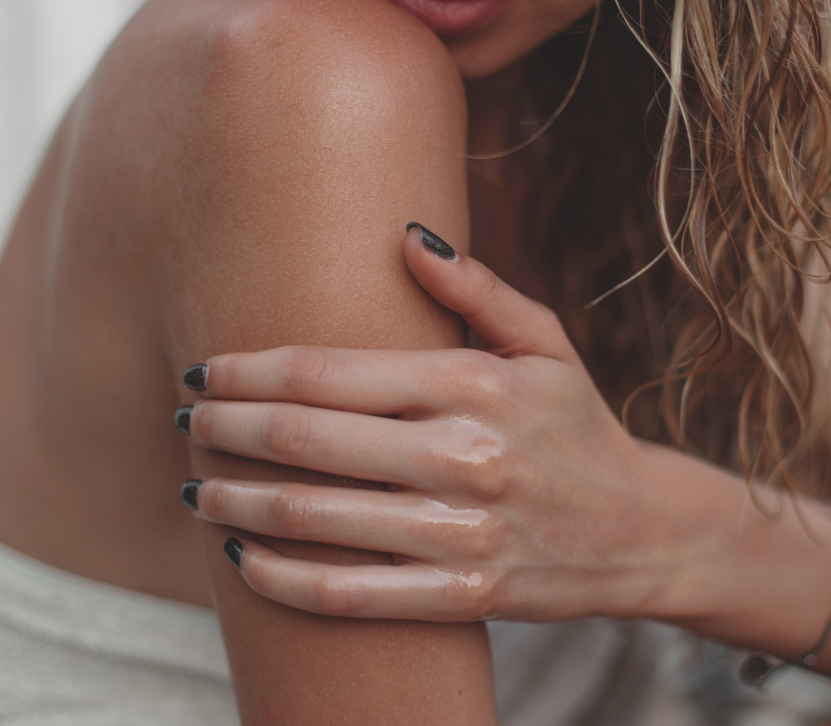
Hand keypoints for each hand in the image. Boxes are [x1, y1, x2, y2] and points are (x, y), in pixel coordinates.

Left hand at [178, 224, 675, 621]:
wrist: (645, 529)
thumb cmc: (578, 424)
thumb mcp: (544, 342)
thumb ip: (477, 289)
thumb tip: (407, 234)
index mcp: (473, 383)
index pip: (327, 370)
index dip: (249, 370)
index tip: (202, 371)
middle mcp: (463, 455)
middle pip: (306, 438)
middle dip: (226, 429)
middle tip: (185, 422)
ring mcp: (463, 531)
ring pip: (315, 518)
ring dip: (237, 502)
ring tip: (195, 488)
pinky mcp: (465, 594)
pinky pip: (351, 597)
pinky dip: (282, 582)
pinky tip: (242, 562)